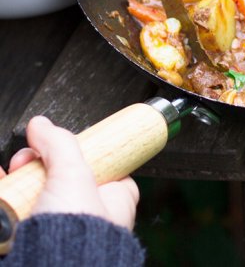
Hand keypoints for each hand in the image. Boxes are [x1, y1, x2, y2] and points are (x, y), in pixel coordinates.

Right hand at [1, 116, 138, 230]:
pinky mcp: (28, 242)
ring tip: (12, 172)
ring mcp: (56, 230)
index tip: (59, 144)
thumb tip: (42, 125)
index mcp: (112, 202)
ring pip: (35, 194)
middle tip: (28, 159)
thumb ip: (60, 144)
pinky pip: (14, 211)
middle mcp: (86, 217)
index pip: (102, 168)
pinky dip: (5, 195)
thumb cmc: (77, 236)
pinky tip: (1, 183)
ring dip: (20, 178)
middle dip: (38, 163)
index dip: (79, 152)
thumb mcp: (74, 174)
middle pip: (61, 178)